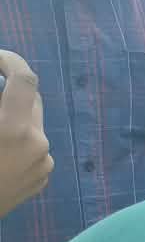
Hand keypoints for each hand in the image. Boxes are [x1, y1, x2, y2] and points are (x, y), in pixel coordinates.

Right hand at [0, 51, 52, 219]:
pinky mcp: (41, 181)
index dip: (11, 61)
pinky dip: (17, 141)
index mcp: (14, 130)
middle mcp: (37, 146)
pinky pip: (32, 150)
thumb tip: (4, 89)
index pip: (25, 79)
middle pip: (31, 100)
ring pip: (31, 126)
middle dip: (11, 90)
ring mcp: (43, 166)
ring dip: (12, 117)